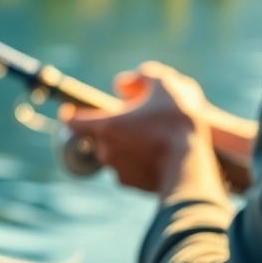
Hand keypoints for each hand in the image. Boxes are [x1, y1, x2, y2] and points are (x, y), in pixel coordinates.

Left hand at [60, 61, 223, 198]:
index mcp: (105, 127)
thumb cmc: (174, 123)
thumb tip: (123, 85)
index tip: (70, 112)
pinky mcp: (133, 186)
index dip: (71, 115)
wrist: (191, 164)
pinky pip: (128, 170)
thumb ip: (144, 76)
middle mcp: (106, 151)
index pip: (73, 122)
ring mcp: (118, 172)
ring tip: (148, 137)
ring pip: (114, 155)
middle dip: (109, 129)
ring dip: (124, 146)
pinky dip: (137, 162)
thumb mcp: (164, 85)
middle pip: (97, 138)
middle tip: (130, 120)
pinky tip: (156, 154)